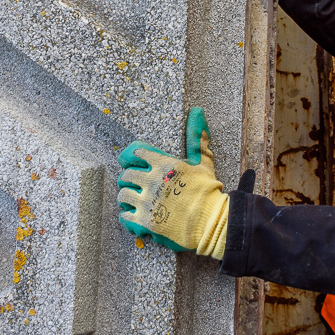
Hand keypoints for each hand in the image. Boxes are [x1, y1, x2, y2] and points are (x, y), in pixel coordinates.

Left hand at [116, 108, 229, 258]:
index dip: (132, 158)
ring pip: (123, 195)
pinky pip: (124, 217)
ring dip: (128, 198)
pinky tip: (137, 216)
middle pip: (126, 175)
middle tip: (137, 185)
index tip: (134, 163)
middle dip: (130, 180)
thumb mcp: (203, 161)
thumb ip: (196, 137)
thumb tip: (197, 111)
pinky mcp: (144, 222)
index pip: (135, 153)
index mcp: (164, 164)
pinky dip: (128, 217)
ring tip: (136, 201)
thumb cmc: (208, 191)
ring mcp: (147, 202)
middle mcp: (152, 181)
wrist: (212, 222)